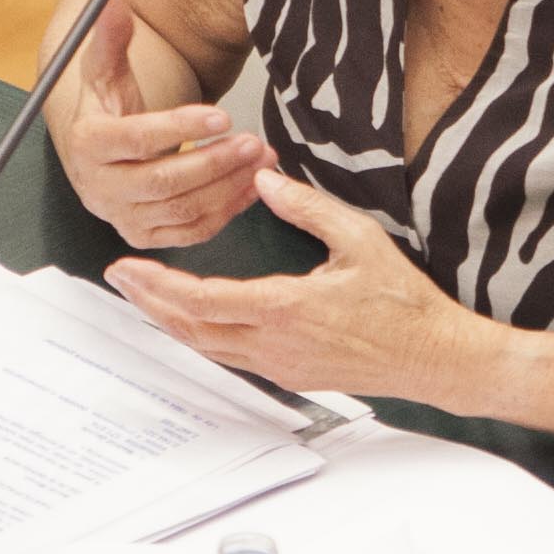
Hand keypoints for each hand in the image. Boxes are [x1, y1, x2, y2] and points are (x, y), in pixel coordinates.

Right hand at [47, 0, 270, 248]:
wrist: (99, 153)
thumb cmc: (108, 108)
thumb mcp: (105, 70)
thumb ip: (111, 37)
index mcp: (88, 145)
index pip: (137, 141)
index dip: (180, 128)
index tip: (222, 116)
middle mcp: (99, 189)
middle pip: (163, 183)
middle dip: (214, 163)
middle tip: (254, 141)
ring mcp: (122, 218)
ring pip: (183, 211)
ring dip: (228, 186)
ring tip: (262, 158)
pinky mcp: (146, 236)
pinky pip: (192, 232)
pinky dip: (227, 211)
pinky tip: (252, 185)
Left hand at [104, 167, 488, 401]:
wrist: (434, 358)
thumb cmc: (404, 303)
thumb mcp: (359, 238)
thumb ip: (307, 207)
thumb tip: (265, 179)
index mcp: (285, 310)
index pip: (202, 300)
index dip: (158, 285)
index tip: (129, 268)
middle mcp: (275, 345)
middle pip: (192, 328)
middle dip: (149, 303)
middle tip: (119, 280)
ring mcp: (281, 365)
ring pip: (208, 347)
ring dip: (171, 321)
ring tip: (144, 297)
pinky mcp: (291, 375)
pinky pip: (231, 357)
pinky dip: (202, 335)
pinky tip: (193, 319)